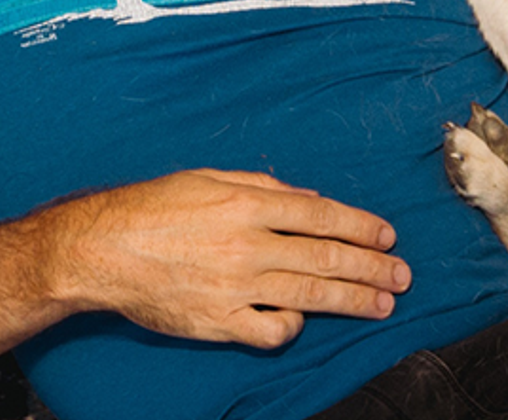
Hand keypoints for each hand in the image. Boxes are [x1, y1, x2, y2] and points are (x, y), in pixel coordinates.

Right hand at [49, 169, 408, 348]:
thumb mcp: (208, 178)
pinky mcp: (220, 321)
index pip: (319, 214)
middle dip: (370, 266)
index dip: (359, 225)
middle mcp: (246, 245)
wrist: (105, 247)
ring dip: (353, 298)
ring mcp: (236, 287)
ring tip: (383, 302)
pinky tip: (305, 320)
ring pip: (310, 294)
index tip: (386, 234)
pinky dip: (293, 325)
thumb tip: (307, 199)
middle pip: (324, 256)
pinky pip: (272, 330)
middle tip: (402, 274)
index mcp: (244, 204)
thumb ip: (260, 186)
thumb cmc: (154, 207)